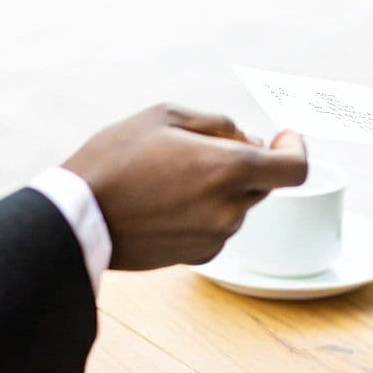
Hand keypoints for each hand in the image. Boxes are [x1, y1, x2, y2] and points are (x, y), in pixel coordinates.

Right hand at [63, 104, 307, 269]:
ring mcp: (215, 237)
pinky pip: (217, 226)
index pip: (294, 168)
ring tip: (172, 174)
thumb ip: (219, 125)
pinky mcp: (198, 256)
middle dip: (246, 162)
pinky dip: (205, 211)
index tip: (282, 137)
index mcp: (228, 169)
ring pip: (238, 205)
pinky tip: (167, 201)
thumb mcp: (166, 116)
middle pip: (264, 183)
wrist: (77, 217)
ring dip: (221, 187)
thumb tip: (249, 140)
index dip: (295, 148)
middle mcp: (229, 209)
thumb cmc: (116, 158)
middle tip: (205, 146)